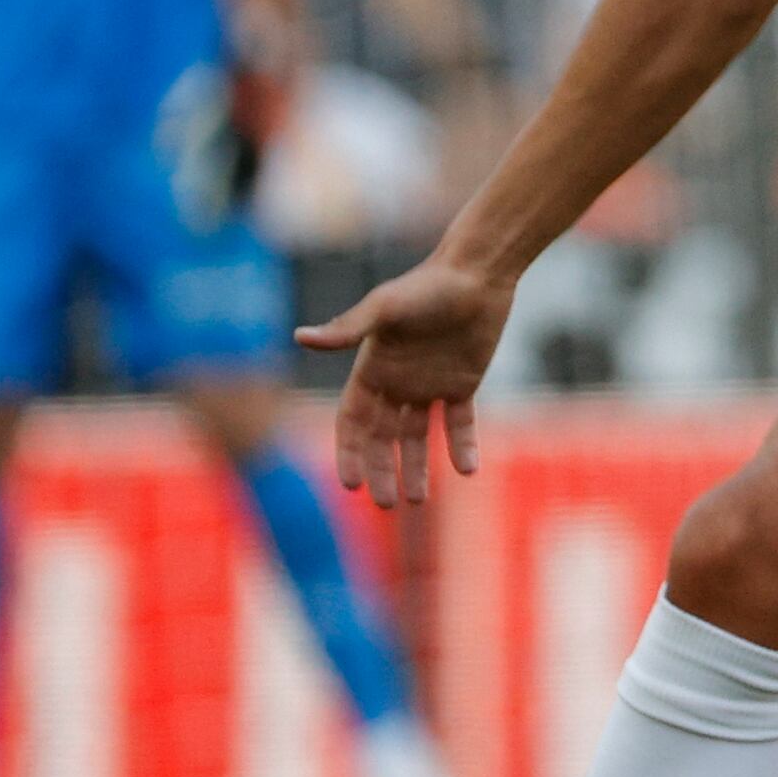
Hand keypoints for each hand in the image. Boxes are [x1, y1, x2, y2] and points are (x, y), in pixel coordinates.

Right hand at [297, 254, 515, 507]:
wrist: (478, 272)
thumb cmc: (427, 285)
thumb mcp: (385, 308)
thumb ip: (347, 328)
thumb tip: (299, 337)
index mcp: (372, 368)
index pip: (353, 421)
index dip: (350, 452)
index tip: (351, 484)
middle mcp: (397, 381)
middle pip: (383, 437)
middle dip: (382, 470)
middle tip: (388, 504)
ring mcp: (430, 383)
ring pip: (418, 436)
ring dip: (417, 468)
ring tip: (418, 500)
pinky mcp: (463, 382)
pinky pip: (459, 423)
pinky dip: (461, 446)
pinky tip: (467, 470)